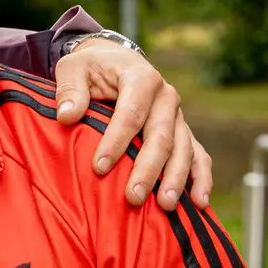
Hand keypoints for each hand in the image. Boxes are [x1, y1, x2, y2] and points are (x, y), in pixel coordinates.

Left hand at [53, 39, 211, 209]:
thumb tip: (67, 116)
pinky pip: (198, 156)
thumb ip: (70, 89)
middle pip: (161, 137)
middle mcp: (166, 97)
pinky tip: (199, 203)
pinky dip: (201, 179)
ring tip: (165, 206)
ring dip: (175, 179)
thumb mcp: (73, 68)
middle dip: (148, 169)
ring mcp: (178, 117)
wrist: (115, 62)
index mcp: (141, 78)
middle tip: (133, 197)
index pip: (131, 113)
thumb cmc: (91, 69)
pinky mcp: (183, 132)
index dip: (116, 141)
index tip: (98, 167)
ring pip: (183, 149)